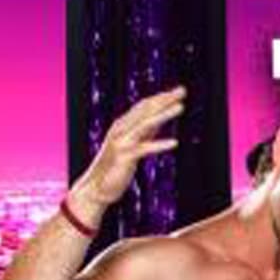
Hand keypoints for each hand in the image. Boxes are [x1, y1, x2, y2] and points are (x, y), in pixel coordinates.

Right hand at [72, 86, 183, 210]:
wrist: (97, 188)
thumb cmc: (116, 166)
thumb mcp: (133, 144)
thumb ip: (145, 131)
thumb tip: (161, 116)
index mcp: (122, 125)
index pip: (143, 106)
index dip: (161, 97)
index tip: (179, 90)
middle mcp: (120, 130)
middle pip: (145, 110)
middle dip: (164, 99)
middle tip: (182, 90)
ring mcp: (122, 143)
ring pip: (145, 124)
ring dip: (163, 114)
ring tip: (181, 107)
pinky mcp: (125, 157)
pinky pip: (144, 148)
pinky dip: (159, 144)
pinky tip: (175, 143)